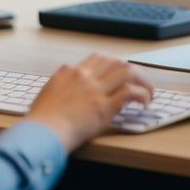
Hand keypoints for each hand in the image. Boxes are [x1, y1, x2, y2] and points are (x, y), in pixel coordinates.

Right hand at [26, 54, 153, 150]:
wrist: (42, 131)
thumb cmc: (40, 119)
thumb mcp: (47, 94)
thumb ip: (59, 88)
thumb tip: (62, 92)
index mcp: (69, 72)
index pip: (97, 59)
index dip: (112, 66)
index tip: (119, 75)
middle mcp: (84, 76)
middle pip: (115, 61)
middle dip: (131, 69)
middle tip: (139, 81)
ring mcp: (95, 89)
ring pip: (127, 71)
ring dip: (142, 80)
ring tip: (148, 92)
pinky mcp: (104, 106)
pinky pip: (131, 93)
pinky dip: (142, 95)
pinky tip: (145, 102)